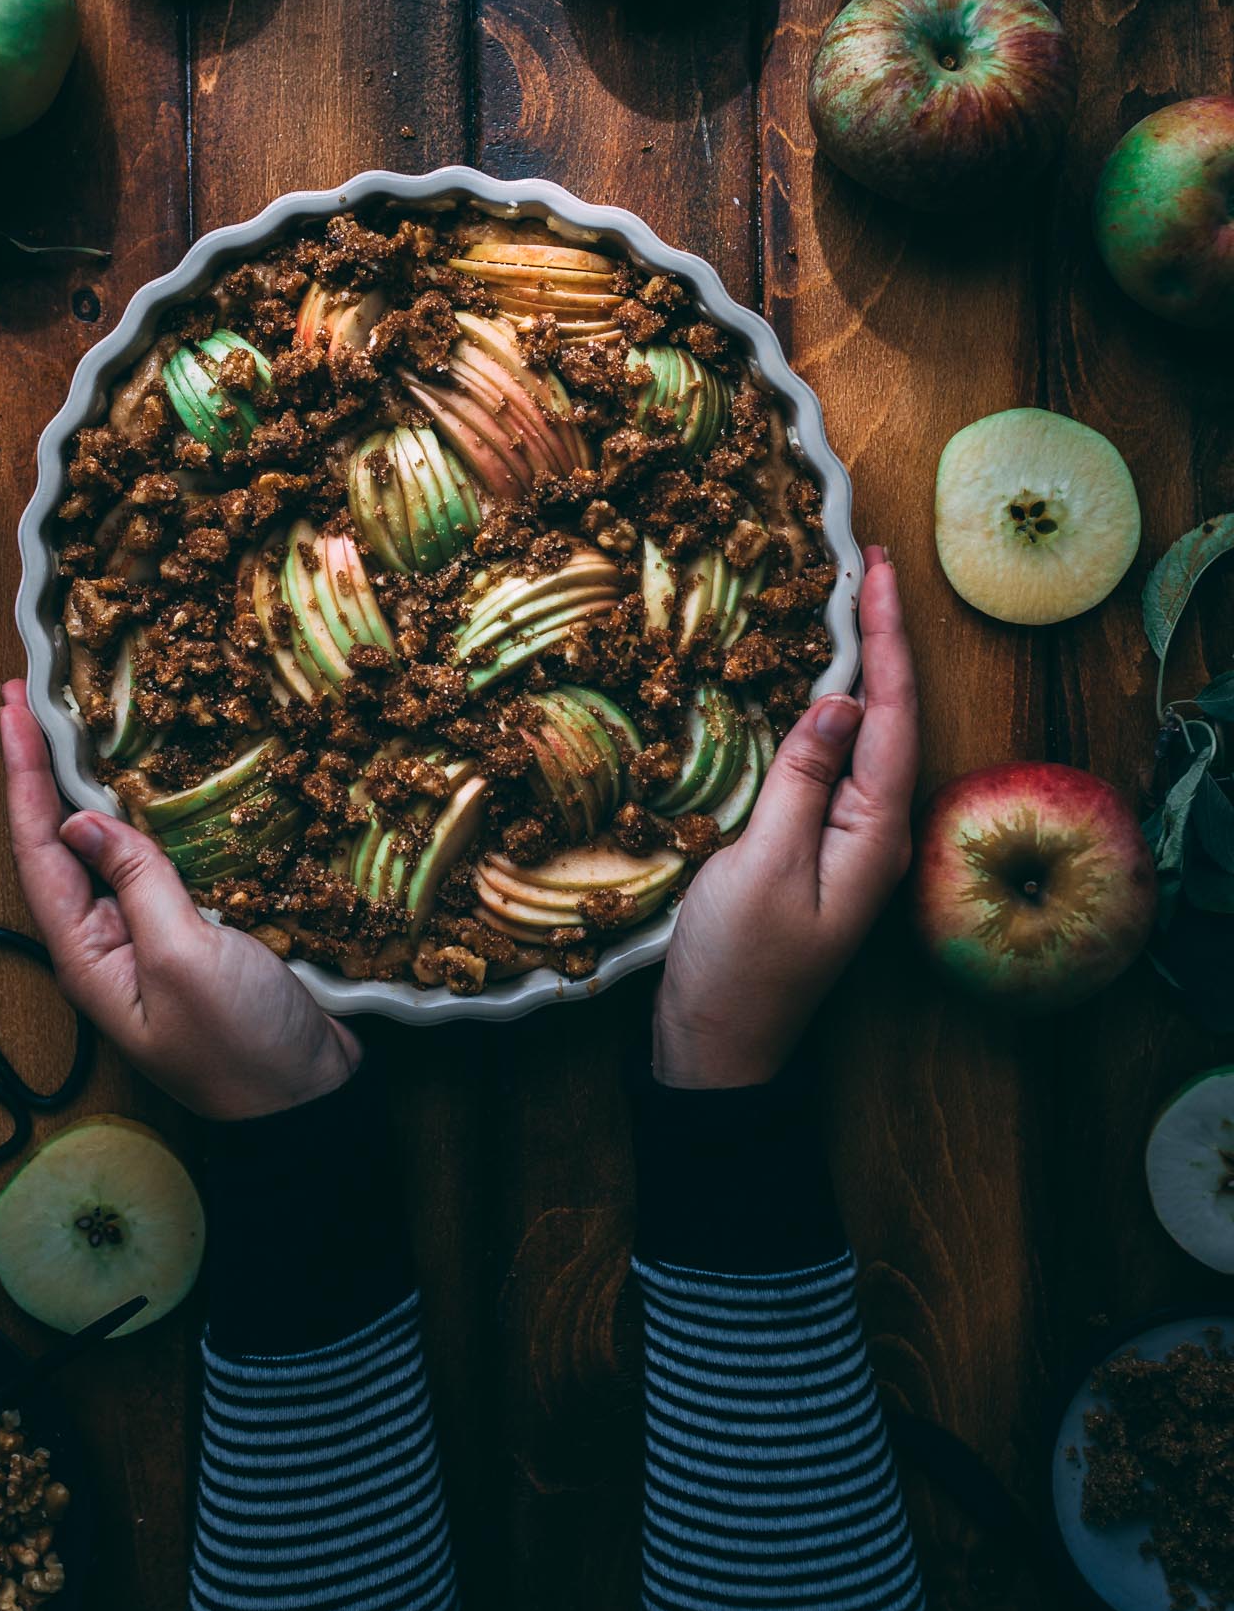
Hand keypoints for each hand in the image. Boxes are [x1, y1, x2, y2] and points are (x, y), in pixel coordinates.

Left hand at [0, 682, 359, 1120]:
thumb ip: (138, 884)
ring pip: (107, 845)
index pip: (39, 848)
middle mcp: (108, 939)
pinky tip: (150, 783)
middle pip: (60, 840)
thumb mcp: (185, 959)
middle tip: (27, 696)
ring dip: (89, 783)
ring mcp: (151, 934)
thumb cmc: (242, 1044)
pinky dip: (148, 812)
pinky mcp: (197, 928)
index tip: (12, 709)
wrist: (309, 1100)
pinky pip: (158, 859)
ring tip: (72, 722)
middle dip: (41, 768)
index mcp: (88, 953)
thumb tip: (82, 819)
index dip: (24, 774)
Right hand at [653, 546, 918, 1089]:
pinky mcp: (815, 848)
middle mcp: (877, 831)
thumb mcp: (762, 864)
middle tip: (864, 563)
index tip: (875, 569)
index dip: (886, 637)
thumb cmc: (736, 966)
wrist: (717, 1047)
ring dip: (858, 667)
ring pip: (864, 736)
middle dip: (882, 638)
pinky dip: (826, 710)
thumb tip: (839, 701)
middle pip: (890, 717)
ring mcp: (848, 841)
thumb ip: (802, 779)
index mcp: (876, 833)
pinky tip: (808, 685)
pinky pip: (833, 762)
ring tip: (846, 602)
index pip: (892, 714)